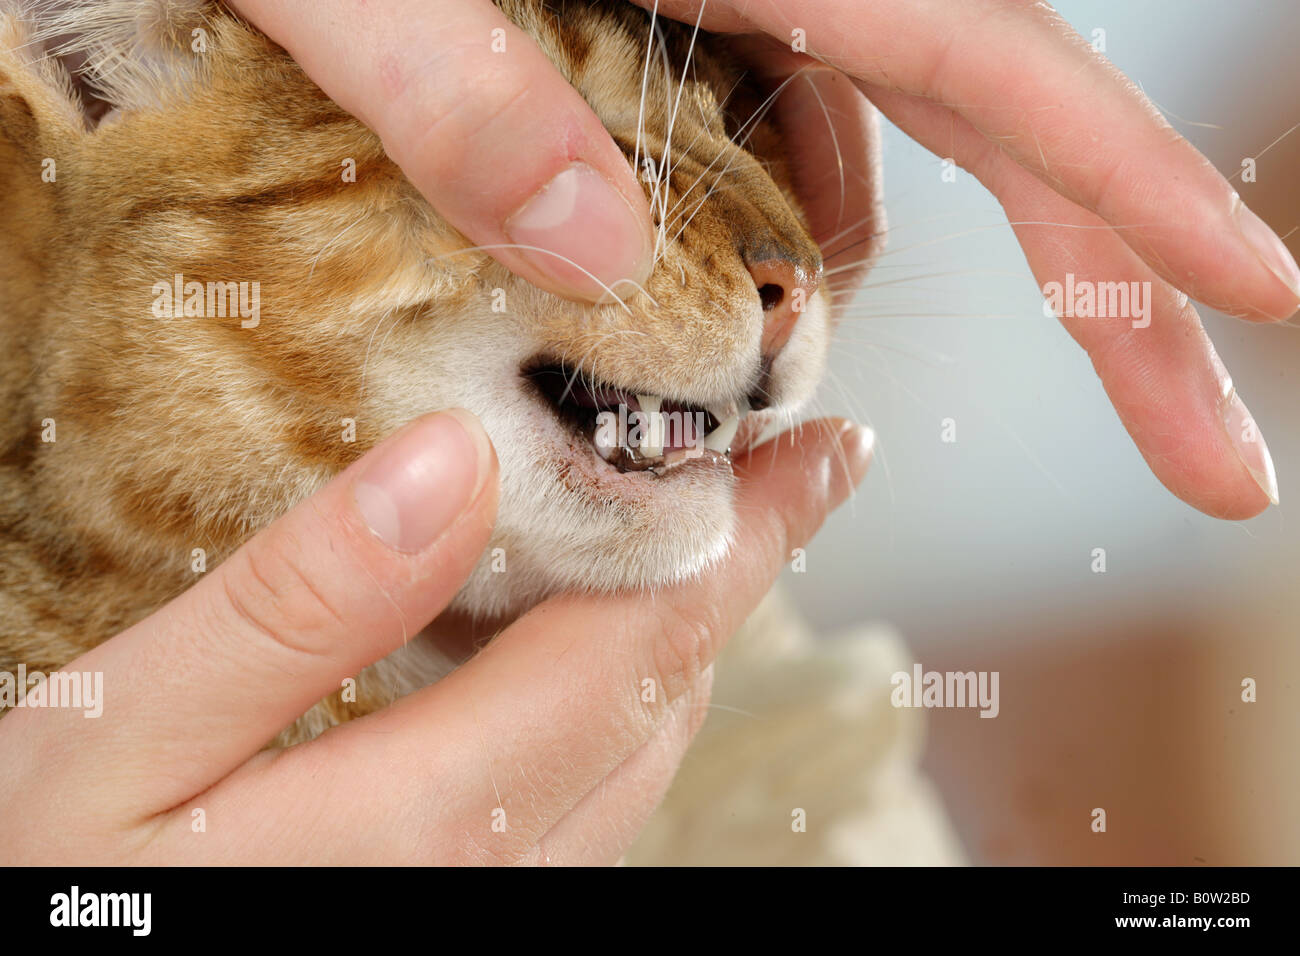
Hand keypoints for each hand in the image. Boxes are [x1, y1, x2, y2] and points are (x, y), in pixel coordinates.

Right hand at [0, 410, 870, 863]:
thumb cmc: (52, 892)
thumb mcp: (127, 741)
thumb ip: (296, 608)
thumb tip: (451, 464)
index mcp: (433, 820)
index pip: (644, 644)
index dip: (746, 533)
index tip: (823, 452)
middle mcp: (505, 878)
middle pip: (666, 698)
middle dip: (733, 569)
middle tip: (772, 468)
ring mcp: (503, 906)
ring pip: (642, 752)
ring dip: (681, 631)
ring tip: (688, 528)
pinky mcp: (479, 907)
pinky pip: (593, 794)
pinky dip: (615, 695)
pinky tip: (576, 639)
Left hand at [229, 0, 1295, 519]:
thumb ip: (455, 91)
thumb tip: (594, 255)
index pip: (990, 67)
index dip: (1134, 191)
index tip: (1263, 298)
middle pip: (1008, 127)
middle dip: (1121, 292)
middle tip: (1209, 452)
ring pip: (907, 143)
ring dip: (910, 276)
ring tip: (801, 393)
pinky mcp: (706, 6)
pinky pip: (803, 125)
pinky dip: (797, 227)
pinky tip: (732, 284)